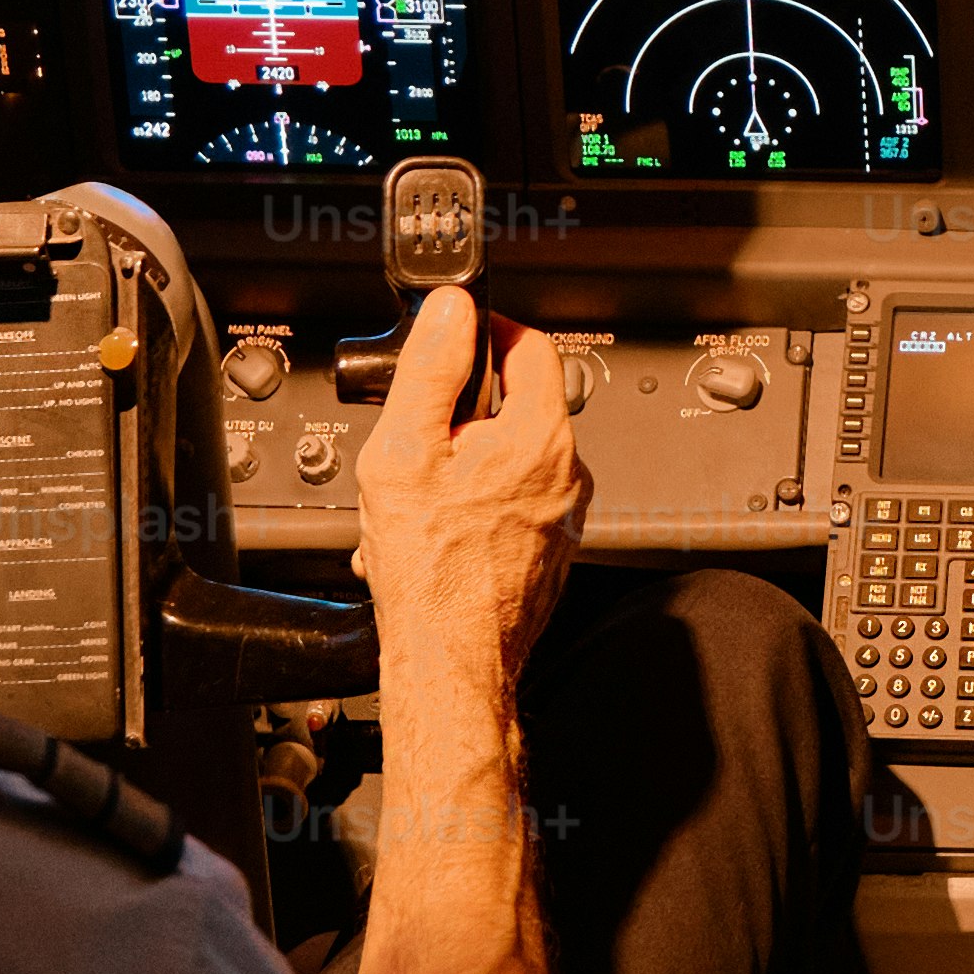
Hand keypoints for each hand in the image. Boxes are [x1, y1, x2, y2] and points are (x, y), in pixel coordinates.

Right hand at [349, 288, 582, 735]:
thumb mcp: (405, 450)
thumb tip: (451, 311)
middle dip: (461, 419)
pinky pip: (513, 508)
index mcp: (541, 436)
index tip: (455, 340)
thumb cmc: (429, 571)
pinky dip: (475, 510)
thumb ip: (431, 371)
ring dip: (462, 471)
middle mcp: (568, 473)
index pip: (531, 345)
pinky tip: (435, 536)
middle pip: (516, 407)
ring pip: (510, 463)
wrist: (450, 661)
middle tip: (418, 440)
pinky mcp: (552, 552)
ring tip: (418, 503)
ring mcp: (564, 517)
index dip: (487, 331)